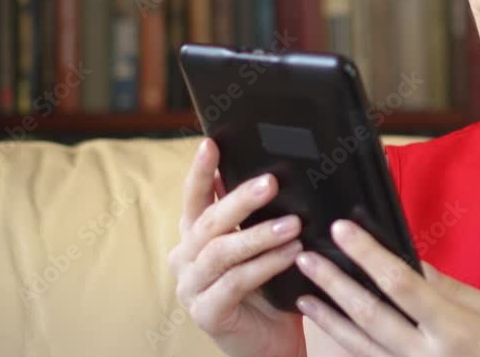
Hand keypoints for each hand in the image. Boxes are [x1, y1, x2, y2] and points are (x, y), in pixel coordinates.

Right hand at [167, 138, 307, 356]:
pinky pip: (235, 283)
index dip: (199, 170)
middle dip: (240, 200)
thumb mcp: (267, 245)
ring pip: (221, 252)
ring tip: (293, 223)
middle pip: (208, 221)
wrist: (273, 343)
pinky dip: (265, 265)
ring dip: (259, 235)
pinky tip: (292, 254)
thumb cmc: (272, 289)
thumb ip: (261, 214)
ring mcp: (191, 287)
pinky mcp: (206, 313)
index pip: (194, 197)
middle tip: (271, 182)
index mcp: (196, 236)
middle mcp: (186, 258)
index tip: (211, 143)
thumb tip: (279, 170)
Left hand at [294, 219, 479, 356]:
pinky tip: (333, 329)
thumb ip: (453, 290)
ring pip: (361, 346)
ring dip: (330, 319)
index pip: (400, 284)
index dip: (367, 254)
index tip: (344, 230)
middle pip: (369, 315)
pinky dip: (349, 345)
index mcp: (454, 331)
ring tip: (305, 295)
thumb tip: (413, 264)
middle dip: (334, 284)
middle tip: (307, 258)